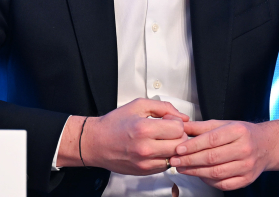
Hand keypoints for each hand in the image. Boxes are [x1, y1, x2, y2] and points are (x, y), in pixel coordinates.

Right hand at [57, 98, 189, 173]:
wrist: (96, 143)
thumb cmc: (114, 124)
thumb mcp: (138, 106)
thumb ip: (163, 107)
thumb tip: (182, 116)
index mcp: (144, 129)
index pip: (178, 129)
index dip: (177, 122)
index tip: (169, 120)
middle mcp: (146, 149)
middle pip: (180, 144)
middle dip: (178, 135)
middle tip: (168, 130)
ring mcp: (145, 163)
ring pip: (175, 157)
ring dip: (173, 147)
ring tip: (162, 139)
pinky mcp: (144, 172)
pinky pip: (166, 165)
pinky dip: (165, 157)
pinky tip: (155, 148)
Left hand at [168, 119, 278, 190]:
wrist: (265, 146)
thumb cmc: (243, 133)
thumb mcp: (224, 123)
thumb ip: (201, 126)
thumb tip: (181, 127)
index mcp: (238, 131)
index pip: (211, 140)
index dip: (193, 146)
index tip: (178, 148)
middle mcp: (244, 149)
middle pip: (212, 158)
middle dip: (190, 160)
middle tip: (175, 160)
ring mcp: (247, 166)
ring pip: (216, 173)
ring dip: (195, 172)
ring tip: (182, 168)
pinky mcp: (246, 179)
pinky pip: (224, 184)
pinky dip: (208, 182)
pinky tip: (199, 175)